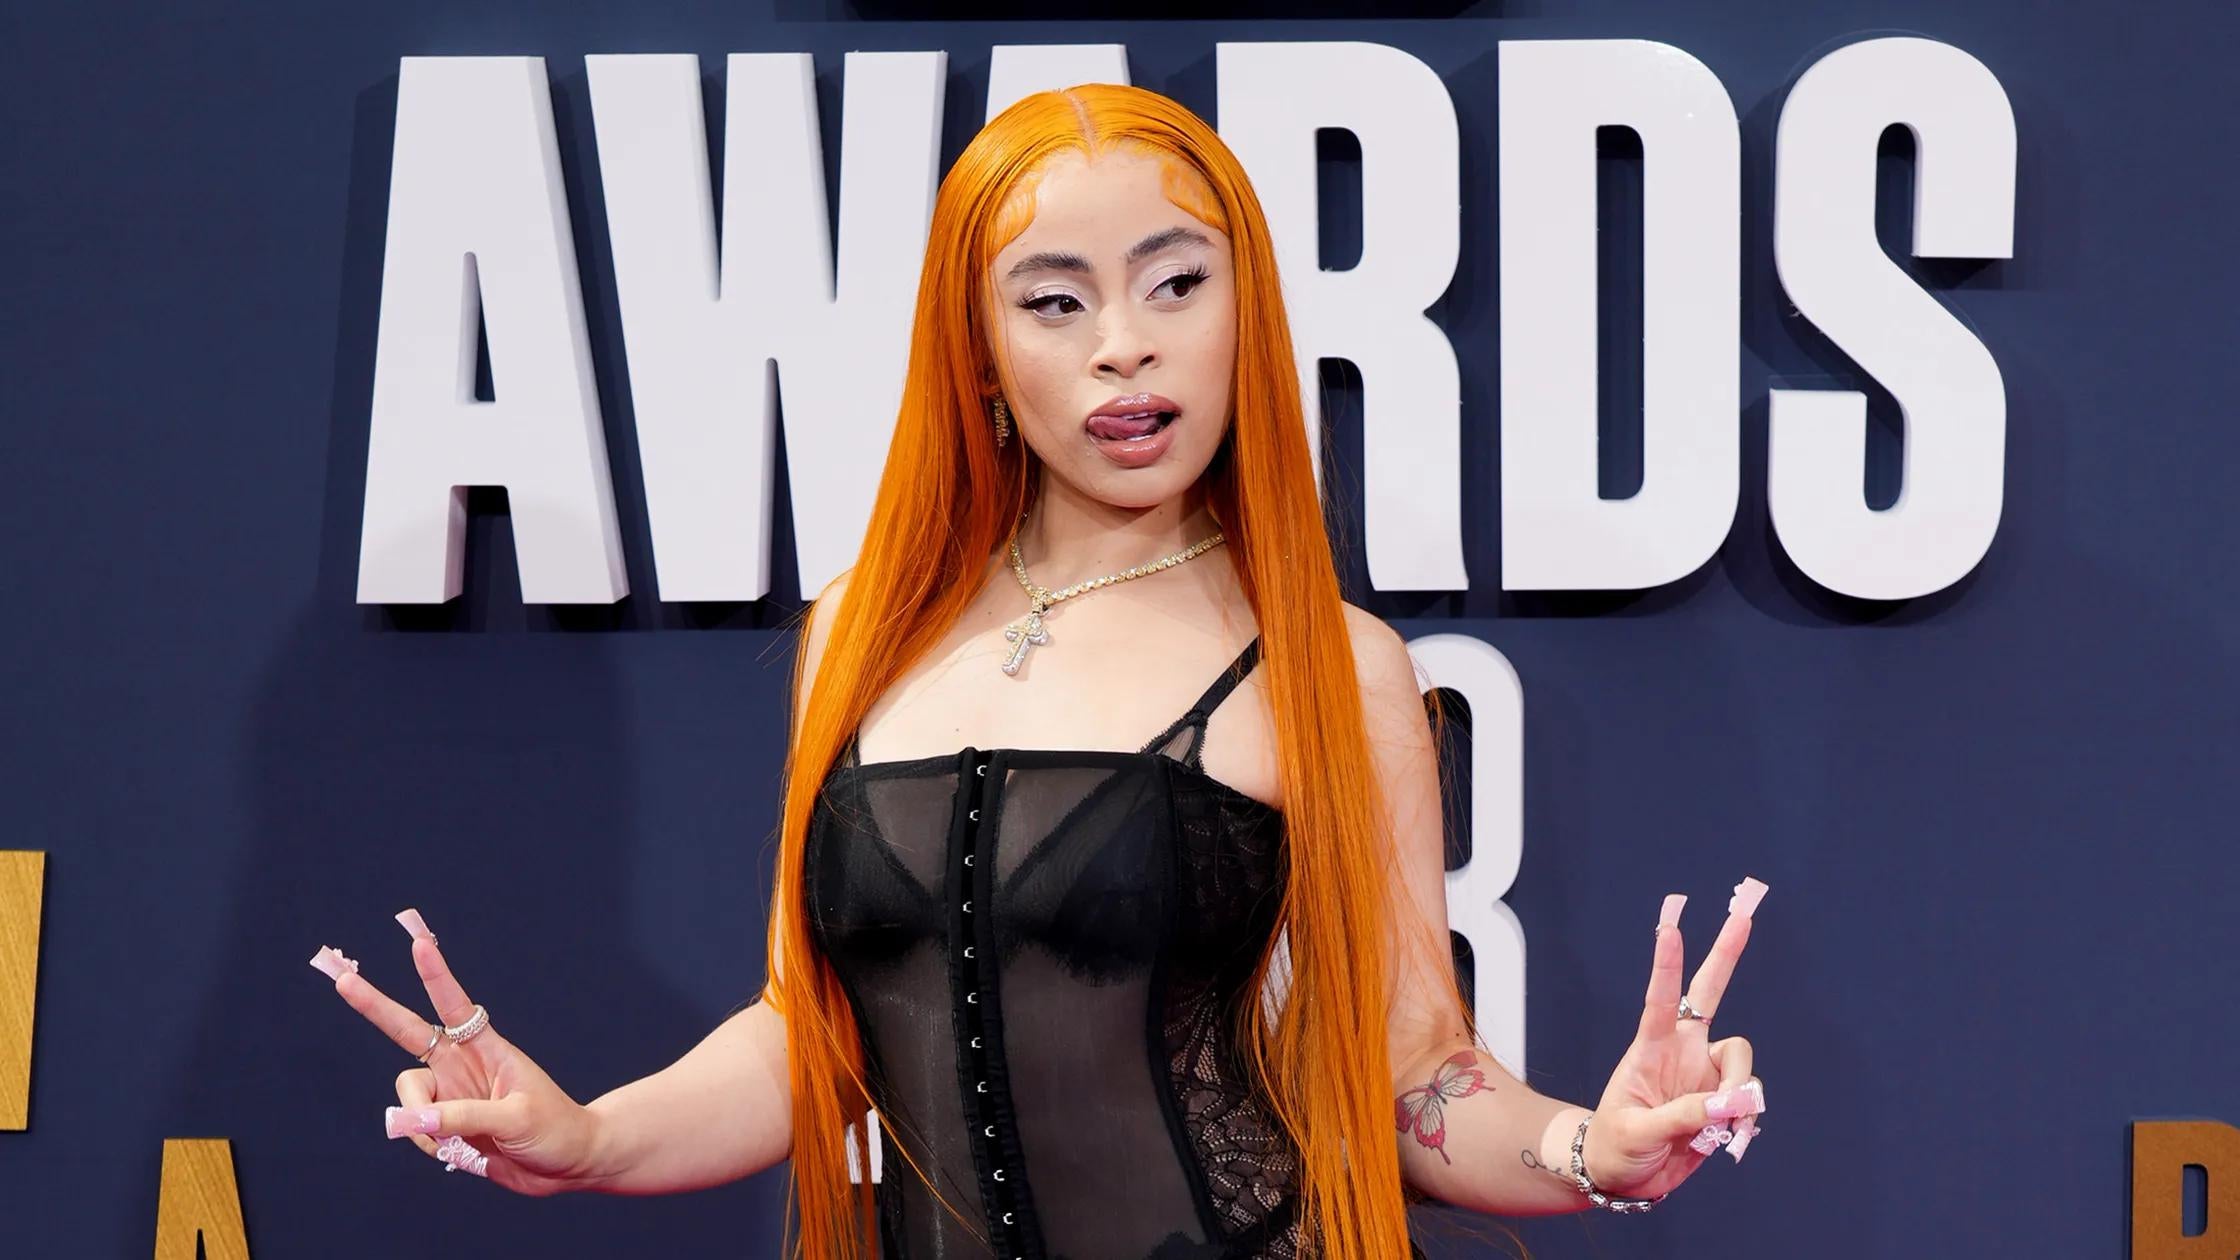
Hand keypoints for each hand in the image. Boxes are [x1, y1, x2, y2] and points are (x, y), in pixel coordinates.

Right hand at [309, 909, 605, 1195]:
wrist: (565, 1164)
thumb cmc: (554, 1128)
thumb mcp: (516, 1118)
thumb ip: (463, 1117)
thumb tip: (409, 1121)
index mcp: (486, 1048)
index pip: (455, 1005)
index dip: (436, 975)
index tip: (419, 944)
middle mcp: (460, 1065)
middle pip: (407, 1031)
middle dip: (375, 1005)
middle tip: (343, 978)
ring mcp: (449, 1094)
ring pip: (407, 1099)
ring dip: (420, 1124)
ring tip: (461, 1143)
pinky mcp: (442, 1124)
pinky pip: (415, 1131)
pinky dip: (428, 1145)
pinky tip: (462, 1154)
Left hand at [1578, 878, 1768, 1199]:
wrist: (1622, 1176)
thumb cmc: (1615, 1145)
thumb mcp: (1639, 1133)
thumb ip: (1687, 1115)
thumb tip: (1737, 1101)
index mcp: (1651, 1048)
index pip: (1661, 999)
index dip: (1666, 964)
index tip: (1669, 926)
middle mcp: (1683, 1051)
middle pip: (1710, 993)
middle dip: (1726, 953)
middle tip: (1744, 912)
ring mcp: (1705, 1073)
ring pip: (1743, 1066)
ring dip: (1742, 1097)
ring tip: (1724, 1132)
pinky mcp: (1723, 1100)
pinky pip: (1749, 1102)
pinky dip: (1746, 1123)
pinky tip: (1731, 1142)